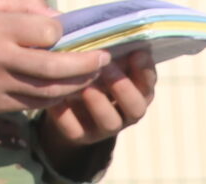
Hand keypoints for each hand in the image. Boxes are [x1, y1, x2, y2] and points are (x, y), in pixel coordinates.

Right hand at [0, 0, 108, 109]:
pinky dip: (57, 98)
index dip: (60, 33)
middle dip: (87, 65)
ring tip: (93, 76)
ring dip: (78, 85)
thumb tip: (54, 16)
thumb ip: (18, 5)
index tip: (65, 32)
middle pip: (56, 67)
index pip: (45, 33)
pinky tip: (67, 90)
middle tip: (104, 59)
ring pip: (51, 91)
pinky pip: (36, 105)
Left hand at [39, 49, 155, 152]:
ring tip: (82, 83)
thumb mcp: (101, 58)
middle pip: (136, 107)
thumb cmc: (87, 70)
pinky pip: (76, 129)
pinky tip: (56, 97)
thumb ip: (108, 48)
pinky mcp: (80, 137)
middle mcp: (125, 113)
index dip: (145, 70)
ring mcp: (104, 128)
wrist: (65, 104)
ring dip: (98, 101)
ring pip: (110, 122)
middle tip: (106, 67)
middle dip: (122, 86)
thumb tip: (109, 23)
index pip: (148, 84)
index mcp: (137, 92)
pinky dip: (66, 113)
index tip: (136, 52)